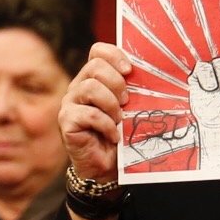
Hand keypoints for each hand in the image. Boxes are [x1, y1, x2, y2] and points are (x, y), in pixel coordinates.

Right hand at [60, 46, 132, 185]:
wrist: (108, 167)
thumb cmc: (122, 136)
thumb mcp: (131, 107)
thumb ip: (133, 88)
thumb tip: (152, 72)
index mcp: (94, 79)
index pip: (97, 51)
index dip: (114, 55)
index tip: (129, 70)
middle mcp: (78, 88)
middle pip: (94, 66)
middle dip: (116, 83)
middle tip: (127, 102)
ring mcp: (70, 104)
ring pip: (90, 87)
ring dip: (111, 104)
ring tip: (119, 119)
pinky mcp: (67, 122)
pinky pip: (89, 114)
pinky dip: (106, 125)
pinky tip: (113, 135)